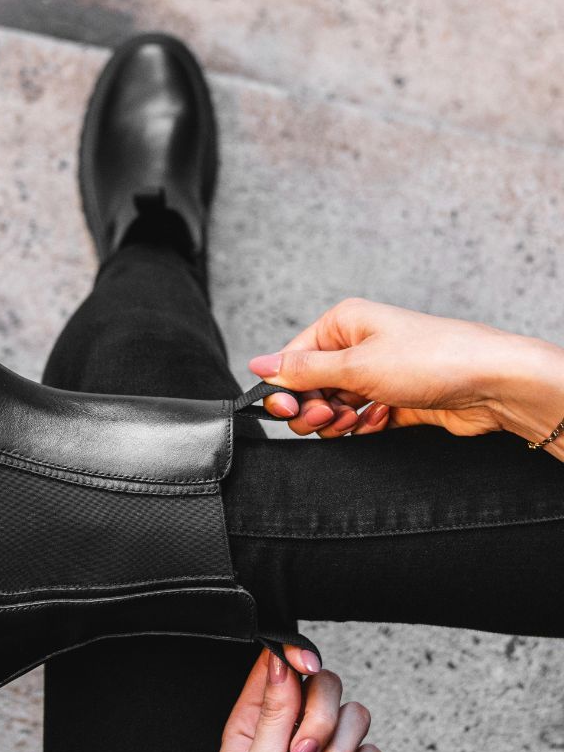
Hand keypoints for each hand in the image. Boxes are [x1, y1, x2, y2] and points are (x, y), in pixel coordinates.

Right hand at [248, 298, 563, 457]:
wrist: (494, 383)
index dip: (284, 389)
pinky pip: (359, 420)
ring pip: (333, 407)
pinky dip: (363, 426)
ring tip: (359, 419)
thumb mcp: (355, 365)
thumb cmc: (432, 359)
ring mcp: (375, 374)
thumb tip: (258, 366)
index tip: (286, 411)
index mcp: (342, 324)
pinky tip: (380, 420)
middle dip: (314, 408)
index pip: (291, 360)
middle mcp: (356, 346)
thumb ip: (301, 371)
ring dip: (339, 420)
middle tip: (332, 416)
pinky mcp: (392, 400)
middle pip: (309, 387)